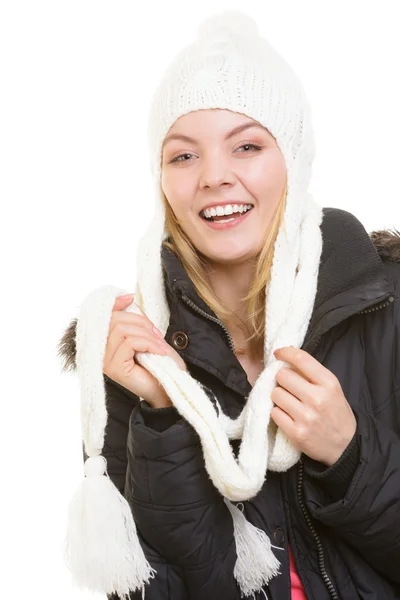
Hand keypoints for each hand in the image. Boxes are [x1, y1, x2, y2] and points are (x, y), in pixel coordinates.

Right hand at [103, 294, 186, 407]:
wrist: (170, 387)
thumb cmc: (160, 363)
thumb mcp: (148, 335)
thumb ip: (135, 320)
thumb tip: (127, 298)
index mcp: (107, 342)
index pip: (104, 317)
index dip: (115, 303)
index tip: (130, 297)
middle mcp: (101, 351)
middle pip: (115, 320)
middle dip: (141, 323)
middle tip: (157, 336)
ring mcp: (106, 361)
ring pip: (122, 330)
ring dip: (146, 335)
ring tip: (158, 346)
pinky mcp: (114, 368)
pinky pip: (129, 343)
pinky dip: (148, 344)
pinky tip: (158, 353)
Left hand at [271, 346, 356, 465]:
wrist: (346, 446)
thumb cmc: (336, 413)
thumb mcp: (332, 388)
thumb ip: (312, 373)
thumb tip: (286, 355)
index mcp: (329, 383)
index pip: (301, 359)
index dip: (285, 352)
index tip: (278, 353)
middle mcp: (317, 398)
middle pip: (282, 375)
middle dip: (282, 379)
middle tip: (289, 386)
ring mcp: (306, 417)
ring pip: (276, 393)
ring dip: (279, 396)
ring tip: (290, 402)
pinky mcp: (296, 433)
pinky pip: (275, 413)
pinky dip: (278, 413)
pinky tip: (288, 416)